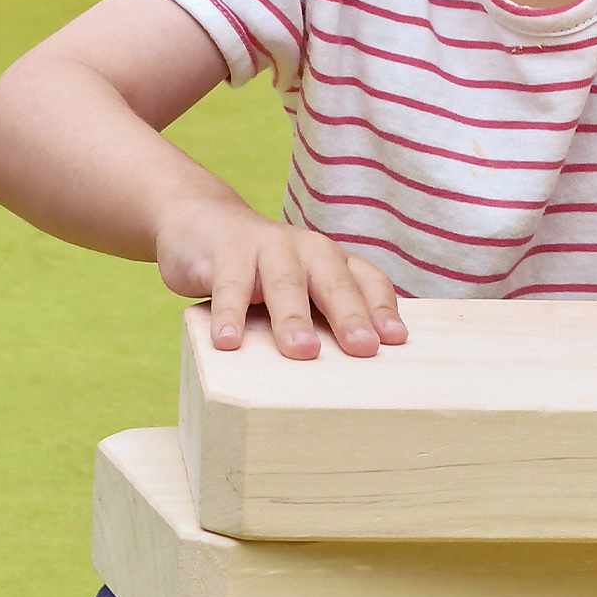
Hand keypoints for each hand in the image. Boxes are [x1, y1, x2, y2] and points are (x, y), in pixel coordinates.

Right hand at [155, 197, 405, 360]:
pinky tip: (228, 341)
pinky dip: (230, 314)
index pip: (367, 280)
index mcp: (332, 260)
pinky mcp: (226, 251)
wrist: (202, 222)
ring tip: (302, 351)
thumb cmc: (261, 270)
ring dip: (294, 318)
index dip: (382, 308)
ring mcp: (267, 247)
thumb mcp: (299, 286)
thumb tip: (348, 374)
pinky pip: (230, 285)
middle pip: (333, 283)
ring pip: (285, 284)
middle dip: (350, 316)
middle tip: (363, 348)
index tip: (395, 340)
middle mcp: (307, 249)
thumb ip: (321, 316)